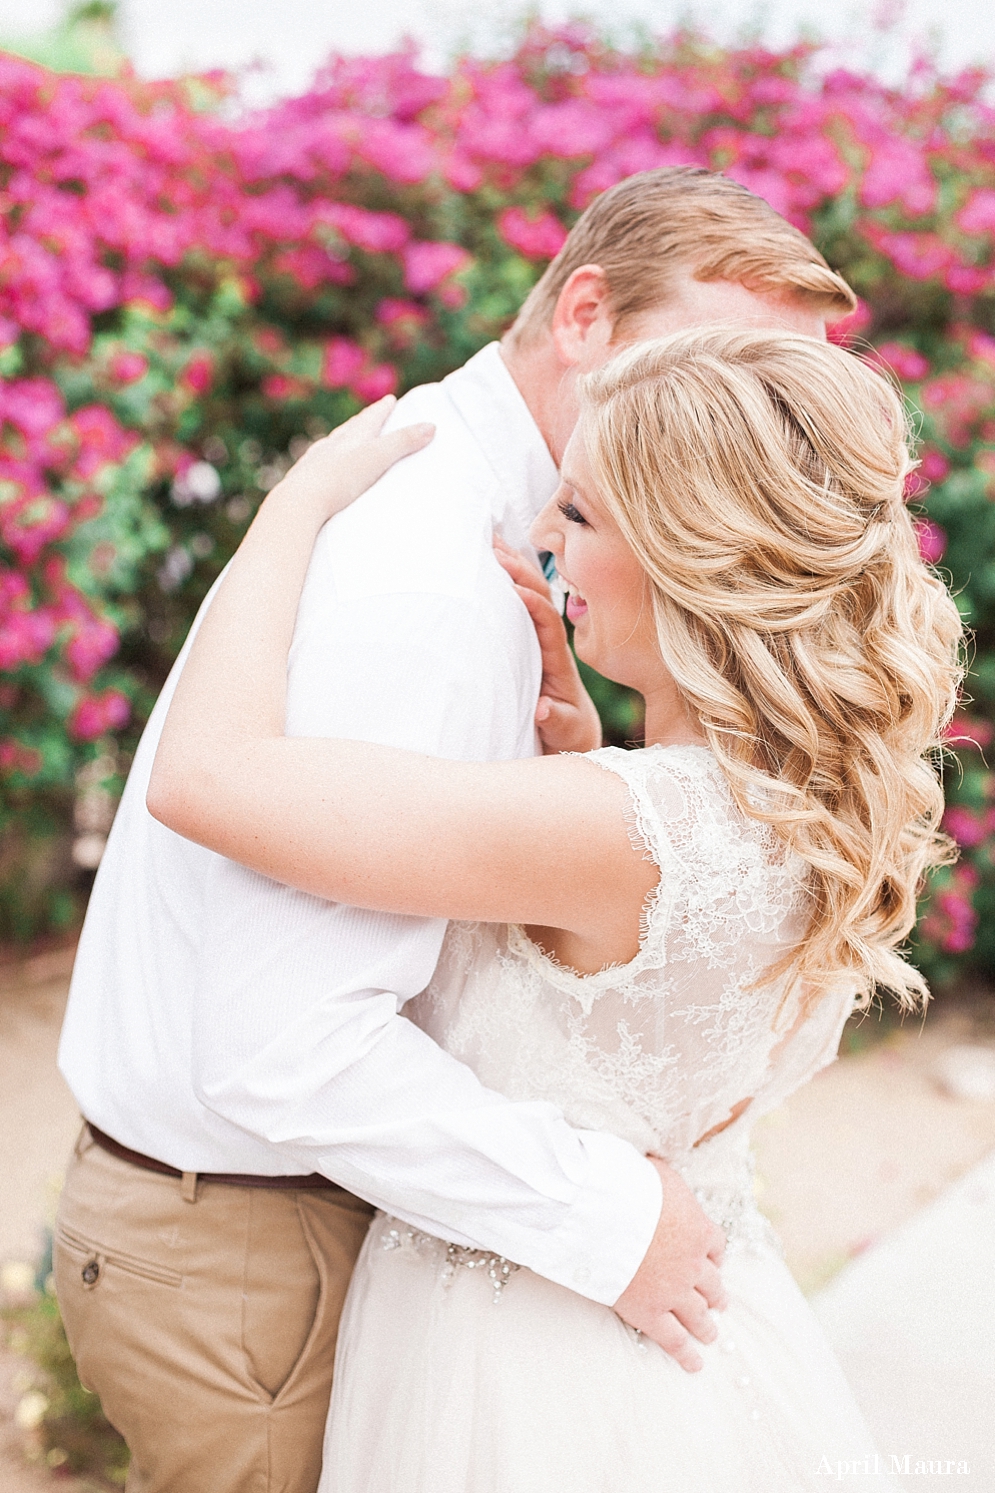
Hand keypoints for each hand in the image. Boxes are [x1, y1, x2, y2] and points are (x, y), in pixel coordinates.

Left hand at [268, 396, 433, 523]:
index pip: (370, 418)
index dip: (381, 409)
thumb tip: (431, 426)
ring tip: (342, 439)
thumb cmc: (340, 480)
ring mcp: (314, 462)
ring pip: (329, 445)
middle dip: (361, 422)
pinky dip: (322, 461)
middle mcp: (331, 445)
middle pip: (349, 429)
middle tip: (368, 415)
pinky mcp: (302, 481)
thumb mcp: (378, 459)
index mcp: (351, 438)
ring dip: (339, 441)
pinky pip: (314, 466)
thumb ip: (403, 442)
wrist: (299, 502)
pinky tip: (318, 465)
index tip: (389, 399)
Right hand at [493, 536, 601, 755]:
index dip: (533, 604)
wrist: (573, 732)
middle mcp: (550, 641)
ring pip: (528, 594)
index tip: (513, 589)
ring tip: (488, 541)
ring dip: (511, 567)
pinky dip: (507, 579)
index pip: (548, 623)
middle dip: (519, 571)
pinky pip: (519, 602)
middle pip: (538, 597)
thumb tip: (541, 709)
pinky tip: (491, 560)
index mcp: (559, 660)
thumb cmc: (567, 731)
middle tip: (494, 548)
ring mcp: (539, 637)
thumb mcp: (565, 732)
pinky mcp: (528, 639)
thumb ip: (555, 720)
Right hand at [613, 1157, 727, 1372]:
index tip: (712, 1260)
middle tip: (718, 1302)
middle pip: (712, 1283)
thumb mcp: (653, 1171)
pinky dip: (686, 1354)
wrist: (605, 1216)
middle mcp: (693, 1264)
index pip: (716, 1245)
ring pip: (699, 1314)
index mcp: (698, 1228)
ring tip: (709, 1333)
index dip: (714, 1254)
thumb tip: (656, 1163)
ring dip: (706, 1324)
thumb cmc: (625, 1186)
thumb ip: (662, 1176)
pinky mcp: (651, 1312)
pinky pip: (674, 1339)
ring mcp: (674, 1291)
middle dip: (715, 1294)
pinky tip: (694, 1365)